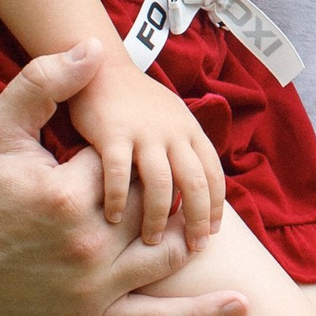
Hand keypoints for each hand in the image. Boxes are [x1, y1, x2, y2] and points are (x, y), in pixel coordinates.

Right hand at [0, 45, 247, 315]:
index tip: (97, 150)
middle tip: (139, 178)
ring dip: (184, 235)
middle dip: (152, 191)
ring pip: (163, 255)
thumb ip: (45, 83)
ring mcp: (91, 289)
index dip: (119, 151)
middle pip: (151, 208)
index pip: (127, 163)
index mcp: (67, 195)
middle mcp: (85, 247)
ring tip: (193, 216)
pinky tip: (240, 306)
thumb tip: (93, 48)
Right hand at [68, 53, 224, 244]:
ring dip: (158, 217)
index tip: (213, 233)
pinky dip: (118, 199)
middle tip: (194, 248)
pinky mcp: (113, 133)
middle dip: (198, 220)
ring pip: (161, 185)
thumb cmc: (133, 103)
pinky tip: (112, 218)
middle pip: (195, 183)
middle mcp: (173, 131)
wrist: (99, 67)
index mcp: (190, 129)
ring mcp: (144, 132)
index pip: (213, 174)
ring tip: (150, 240)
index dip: (216, 207)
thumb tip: (197, 192)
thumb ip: (183, 149)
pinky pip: (118, 174)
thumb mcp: (170, 118)